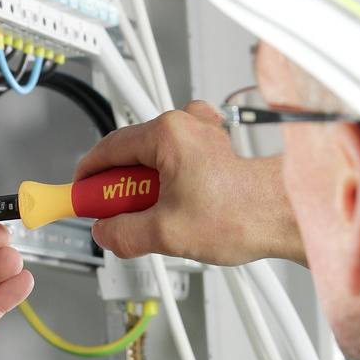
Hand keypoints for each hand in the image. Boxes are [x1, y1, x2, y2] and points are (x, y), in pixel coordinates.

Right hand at [75, 101, 304, 265]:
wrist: (285, 216)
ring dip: (147, 194)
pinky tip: (178, 213)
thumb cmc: (243, 214)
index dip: (87, 180)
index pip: (107, 150)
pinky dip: (169, 188)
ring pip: (152, 164)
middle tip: (120, 221)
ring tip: (160, 222)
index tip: (75, 199)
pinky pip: (175, 165)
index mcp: (167, 133)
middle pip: (129, 157)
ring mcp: (201, 136)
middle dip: (120, 193)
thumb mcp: (166, 233)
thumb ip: (122, 233)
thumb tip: (105, 233)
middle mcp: (184, 126)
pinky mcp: (213, 150)